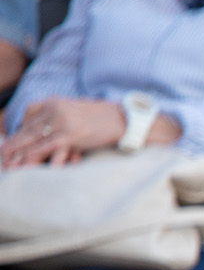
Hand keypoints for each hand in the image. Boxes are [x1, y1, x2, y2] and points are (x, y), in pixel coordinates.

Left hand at [1, 97, 126, 168]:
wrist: (124, 119)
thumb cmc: (104, 119)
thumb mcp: (76, 112)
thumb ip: (60, 118)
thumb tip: (49, 133)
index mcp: (52, 102)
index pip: (28, 118)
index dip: (18, 133)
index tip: (10, 145)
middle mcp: (53, 110)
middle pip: (27, 130)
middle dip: (13, 146)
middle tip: (3, 156)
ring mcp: (61, 122)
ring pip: (34, 141)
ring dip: (20, 156)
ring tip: (10, 166)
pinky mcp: (70, 134)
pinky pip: (48, 149)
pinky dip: (37, 158)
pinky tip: (29, 167)